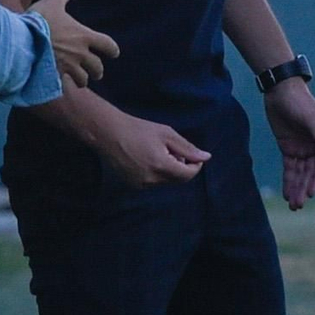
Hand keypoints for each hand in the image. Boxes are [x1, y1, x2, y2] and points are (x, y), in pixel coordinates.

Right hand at [33, 0, 119, 89]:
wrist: (22, 41)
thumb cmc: (40, 20)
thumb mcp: (54, 1)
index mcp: (84, 37)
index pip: (108, 45)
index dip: (112, 49)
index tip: (114, 53)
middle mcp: (80, 55)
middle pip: (97, 68)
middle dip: (97, 70)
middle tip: (96, 72)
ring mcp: (68, 68)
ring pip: (83, 80)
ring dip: (83, 80)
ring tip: (80, 81)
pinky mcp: (55, 78)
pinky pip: (64, 86)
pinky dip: (63, 85)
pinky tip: (60, 84)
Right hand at [95, 110, 210, 189]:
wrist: (107, 133)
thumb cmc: (138, 129)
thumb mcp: (166, 134)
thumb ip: (187, 148)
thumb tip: (206, 157)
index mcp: (161, 166)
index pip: (188, 175)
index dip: (195, 166)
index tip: (193, 156)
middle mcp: (151, 180)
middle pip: (177, 180)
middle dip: (181, 167)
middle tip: (172, 150)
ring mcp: (141, 185)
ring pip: (165, 181)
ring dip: (168, 171)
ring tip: (157, 152)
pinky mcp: (132, 185)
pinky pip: (152, 183)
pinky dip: (156, 174)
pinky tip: (146, 159)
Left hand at [263, 76, 314, 210]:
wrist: (280, 89)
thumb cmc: (298, 101)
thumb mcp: (310, 117)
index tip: (311, 193)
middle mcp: (314, 147)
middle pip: (310, 173)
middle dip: (304, 189)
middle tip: (298, 205)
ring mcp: (302, 149)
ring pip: (300, 173)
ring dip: (297, 188)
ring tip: (293, 205)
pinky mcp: (288, 148)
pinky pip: (289, 168)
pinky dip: (288, 180)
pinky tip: (287, 193)